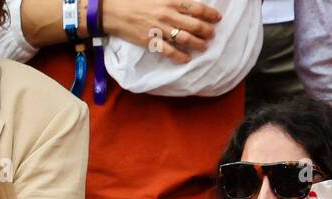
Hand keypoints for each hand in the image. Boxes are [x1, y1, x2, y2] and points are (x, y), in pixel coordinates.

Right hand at [101, 0, 221, 64]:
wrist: (114, 12)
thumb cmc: (134, 1)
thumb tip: (187, 2)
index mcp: (169, 1)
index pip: (195, 7)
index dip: (209, 14)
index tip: (217, 18)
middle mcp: (167, 15)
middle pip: (195, 25)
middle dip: (207, 31)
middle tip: (212, 34)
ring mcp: (160, 29)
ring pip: (186, 39)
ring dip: (198, 44)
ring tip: (204, 46)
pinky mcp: (151, 42)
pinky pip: (170, 52)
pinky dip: (181, 56)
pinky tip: (187, 59)